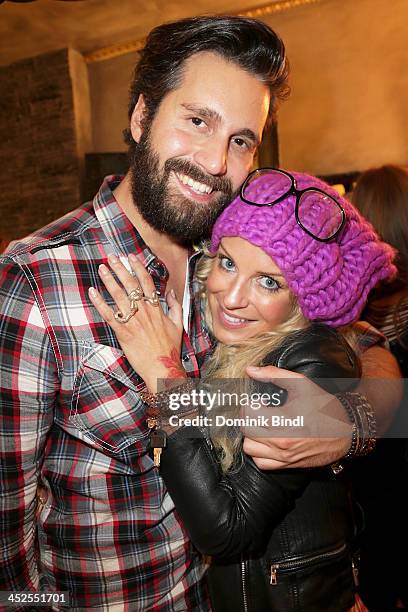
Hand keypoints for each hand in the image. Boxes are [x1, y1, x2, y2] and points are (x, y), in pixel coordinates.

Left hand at [88, 253, 184, 391]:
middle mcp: (144, 312)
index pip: (147, 283)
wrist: (162, 368)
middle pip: (131, 285)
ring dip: (109, 281)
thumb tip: (171, 293)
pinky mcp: (123, 333)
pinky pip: (109, 315)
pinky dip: (100, 303)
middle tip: (112, 257)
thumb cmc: (169, 349)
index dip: (138, 268)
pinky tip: (92, 292)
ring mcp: (133, 322)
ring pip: (119, 297)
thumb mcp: (177, 325)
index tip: (130, 257)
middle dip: (121, 269)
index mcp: (157, 309)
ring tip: (102, 269)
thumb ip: (175, 307)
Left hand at [243, 365, 351, 468]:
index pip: (249, 414)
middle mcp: (282, 442)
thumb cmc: (324, 407)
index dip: (249, 403)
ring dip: (251, 435)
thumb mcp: (302, 384)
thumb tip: (251, 370)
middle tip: (258, 410)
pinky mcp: (286, 465)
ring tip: (262, 424)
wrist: (345, 433)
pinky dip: (258, 451)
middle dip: (248, 417)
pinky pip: (260, 462)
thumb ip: (274, 375)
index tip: (257, 400)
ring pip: (249, 448)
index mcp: (285, 421)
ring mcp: (283, 456)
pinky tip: (266, 439)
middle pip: (246, 430)